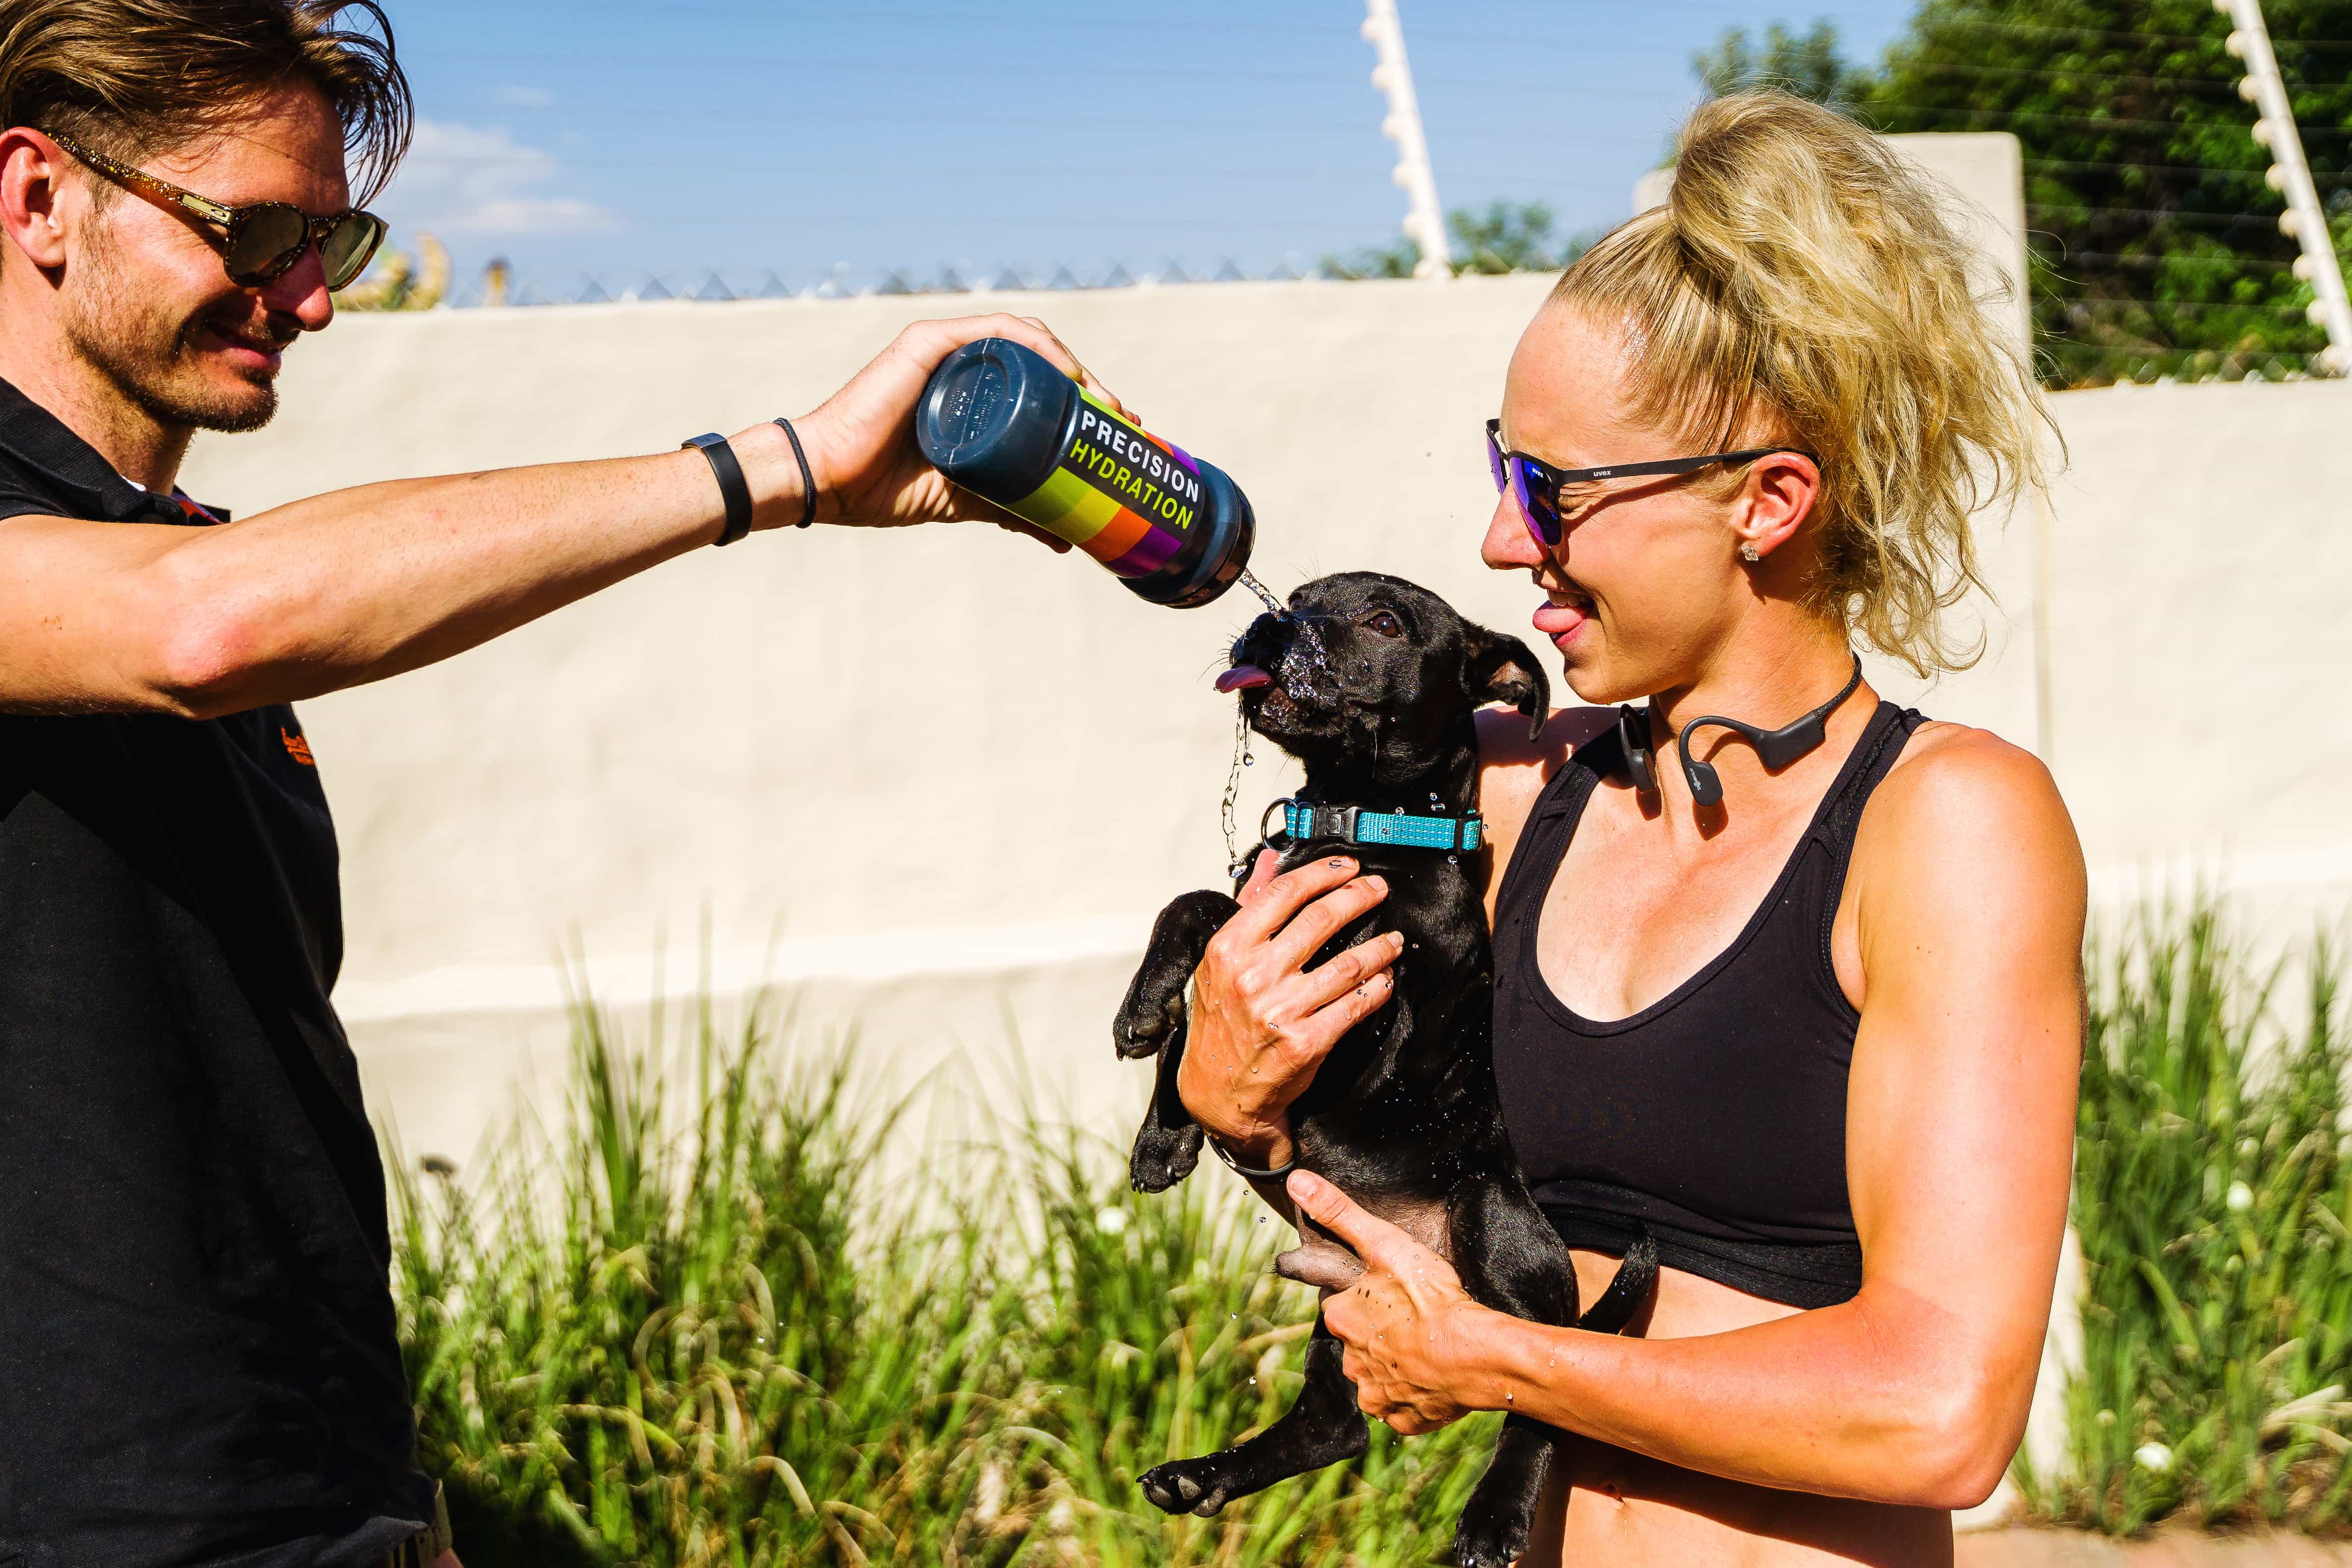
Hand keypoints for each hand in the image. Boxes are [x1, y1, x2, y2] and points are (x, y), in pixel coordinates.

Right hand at [783, 313, 1127, 541]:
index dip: (1085, 399)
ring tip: (1102, 402)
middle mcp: (962, 362)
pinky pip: (995, 333)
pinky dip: (1036, 346)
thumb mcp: (971, 500)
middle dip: (1090, 385)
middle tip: (1124, 418)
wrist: (833, 484)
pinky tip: (1065, 371)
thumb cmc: (888, 489)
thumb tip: (1064, 539)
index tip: (1120, 428)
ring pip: (1027, 342)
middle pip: (1042, 360)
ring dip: (1073, 365)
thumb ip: (1014, 511)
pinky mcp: (926, 342)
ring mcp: (945, 347)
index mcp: (972, 389)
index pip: (1041, 382)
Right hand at [1175, 849, 1401, 1166]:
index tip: (1347, 866)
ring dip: (1379, 946)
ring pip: (1347, 963)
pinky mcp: (1306, 1042)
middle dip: (1358, 897)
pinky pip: (1354, 1005)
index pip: (1283, 894)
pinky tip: (1385, 979)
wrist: (1217, 1091)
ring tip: (1392, 940)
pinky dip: (1377, 988)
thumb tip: (1268, 862)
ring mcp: (1281, 1009)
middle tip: (1377, 890)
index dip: (1322, 873)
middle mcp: (1253, 976)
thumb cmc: (1220, 1023)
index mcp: (1229, 949)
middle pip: (1320, 919)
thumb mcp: (1220, 963)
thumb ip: (1248, 908)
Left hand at [1289, 1170, 1489, 1435]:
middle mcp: (1349, 1361)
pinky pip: (1404, 1406)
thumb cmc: (1429, 1298)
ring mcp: (1376, 1395)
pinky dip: (1416, 1393)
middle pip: (1359, 1341)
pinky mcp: (1404, 1419)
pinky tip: (1434, 1375)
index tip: (1392, 1292)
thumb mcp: (1383, 1243)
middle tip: (1413, 1318)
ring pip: (1379, 1375)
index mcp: (1340, 1318)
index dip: (1366, 1296)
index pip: (1341, 1304)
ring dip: (1397, 1364)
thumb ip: (1340, 1213)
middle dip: (1380, 1331)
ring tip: (1427, 1346)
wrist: (1475, 1353)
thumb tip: (1296, 1182)